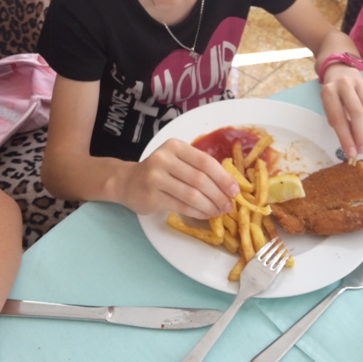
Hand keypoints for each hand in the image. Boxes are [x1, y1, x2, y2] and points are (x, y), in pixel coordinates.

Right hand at [117, 139, 238, 219]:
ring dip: (209, 205)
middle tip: (229, 205)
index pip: (205, 161)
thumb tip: (228, 184)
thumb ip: (198, 167)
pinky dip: (197, 212)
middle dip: (218, 194)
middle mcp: (163, 159)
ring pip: (191, 194)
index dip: (223, 177)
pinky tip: (205, 215)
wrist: (127, 181)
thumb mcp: (177, 160)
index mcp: (175, 146)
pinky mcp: (151, 196)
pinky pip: (181, 206)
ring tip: (219, 211)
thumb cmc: (159, 171)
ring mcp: (155, 177)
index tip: (235, 190)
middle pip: (199, 179)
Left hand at [319, 65, 362, 158]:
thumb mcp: (330, 111)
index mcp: (328, 92)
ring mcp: (360, 82)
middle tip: (361, 148)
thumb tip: (352, 149)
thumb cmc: (335, 100)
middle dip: (360, 135)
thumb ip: (340, 126)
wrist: (341, 76)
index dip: (345, 138)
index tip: (351, 153)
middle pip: (357, 112)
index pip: (338, 118)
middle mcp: (344, 84)